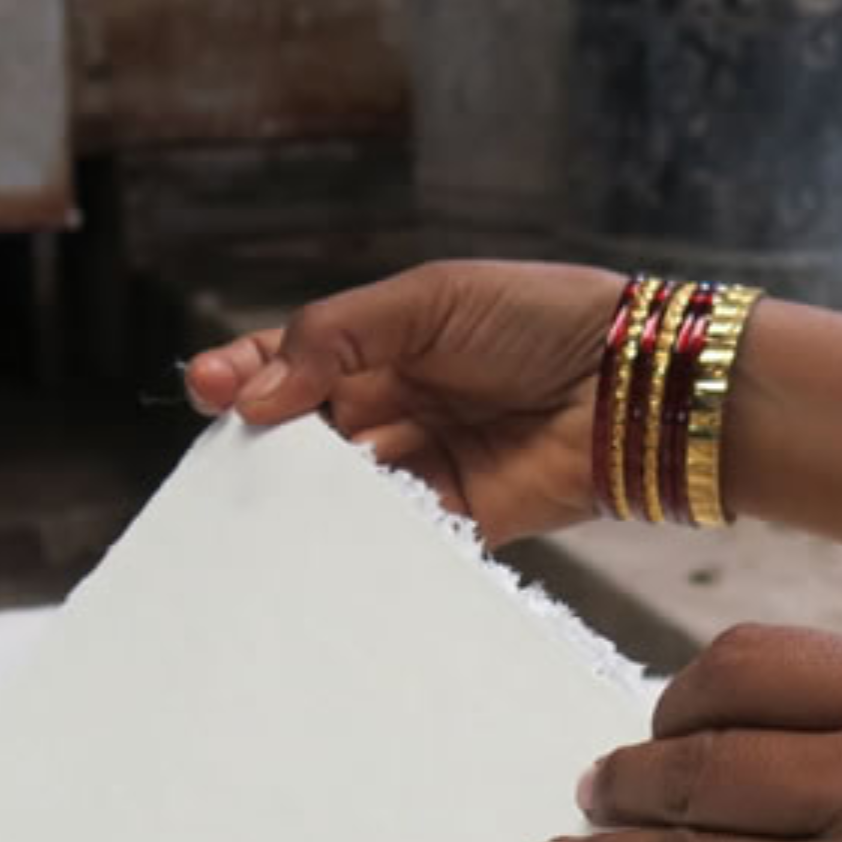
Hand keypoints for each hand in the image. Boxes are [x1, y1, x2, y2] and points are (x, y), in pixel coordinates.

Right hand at [185, 260, 623, 545]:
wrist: (635, 383)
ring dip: (311, 495)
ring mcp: (427, 463)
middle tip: (234, 448)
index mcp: (389, 342)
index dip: (248, 374)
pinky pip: (398, 535)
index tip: (206, 388)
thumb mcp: (431, 301)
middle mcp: (401, 403)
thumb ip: (339, 338)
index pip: (296, 359)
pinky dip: (364, 539)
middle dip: (269, 441)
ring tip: (274, 497)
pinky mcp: (461, 519)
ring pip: (346, 488)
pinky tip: (328, 540)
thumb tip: (258, 390)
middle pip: (310, 431)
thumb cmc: (541, 320)